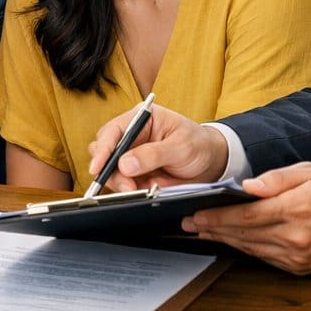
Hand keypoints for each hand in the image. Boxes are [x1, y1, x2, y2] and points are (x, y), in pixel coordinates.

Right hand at [86, 104, 229, 191]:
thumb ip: (153, 154)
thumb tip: (125, 164)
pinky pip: (122, 184)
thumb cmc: (199, 144)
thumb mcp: (181, 146)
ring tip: (137, 190)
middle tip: (126, 185)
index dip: (103, 149)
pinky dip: (128, 191)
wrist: (211, 163)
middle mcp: (132, 136)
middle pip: (104, 151)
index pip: (113, 131)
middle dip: (109, 170)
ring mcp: (131, 156)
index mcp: (141, 119)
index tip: (98, 167)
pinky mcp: (135, 174)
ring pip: (110, 171)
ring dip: (119, 183)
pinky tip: (141, 191)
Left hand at [181, 163, 310, 273]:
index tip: (196, 214)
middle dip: (212, 229)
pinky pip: (264, 258)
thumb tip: (248, 186)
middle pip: (243, 234)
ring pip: (250, 249)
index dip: (217, 216)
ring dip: (225, 241)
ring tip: (203, 232)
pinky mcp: (300, 268)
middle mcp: (295, 237)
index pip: (245, 215)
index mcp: (296, 210)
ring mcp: (297, 257)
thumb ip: (278, 178)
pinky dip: (245, 249)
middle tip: (189, 224)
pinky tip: (233, 241)